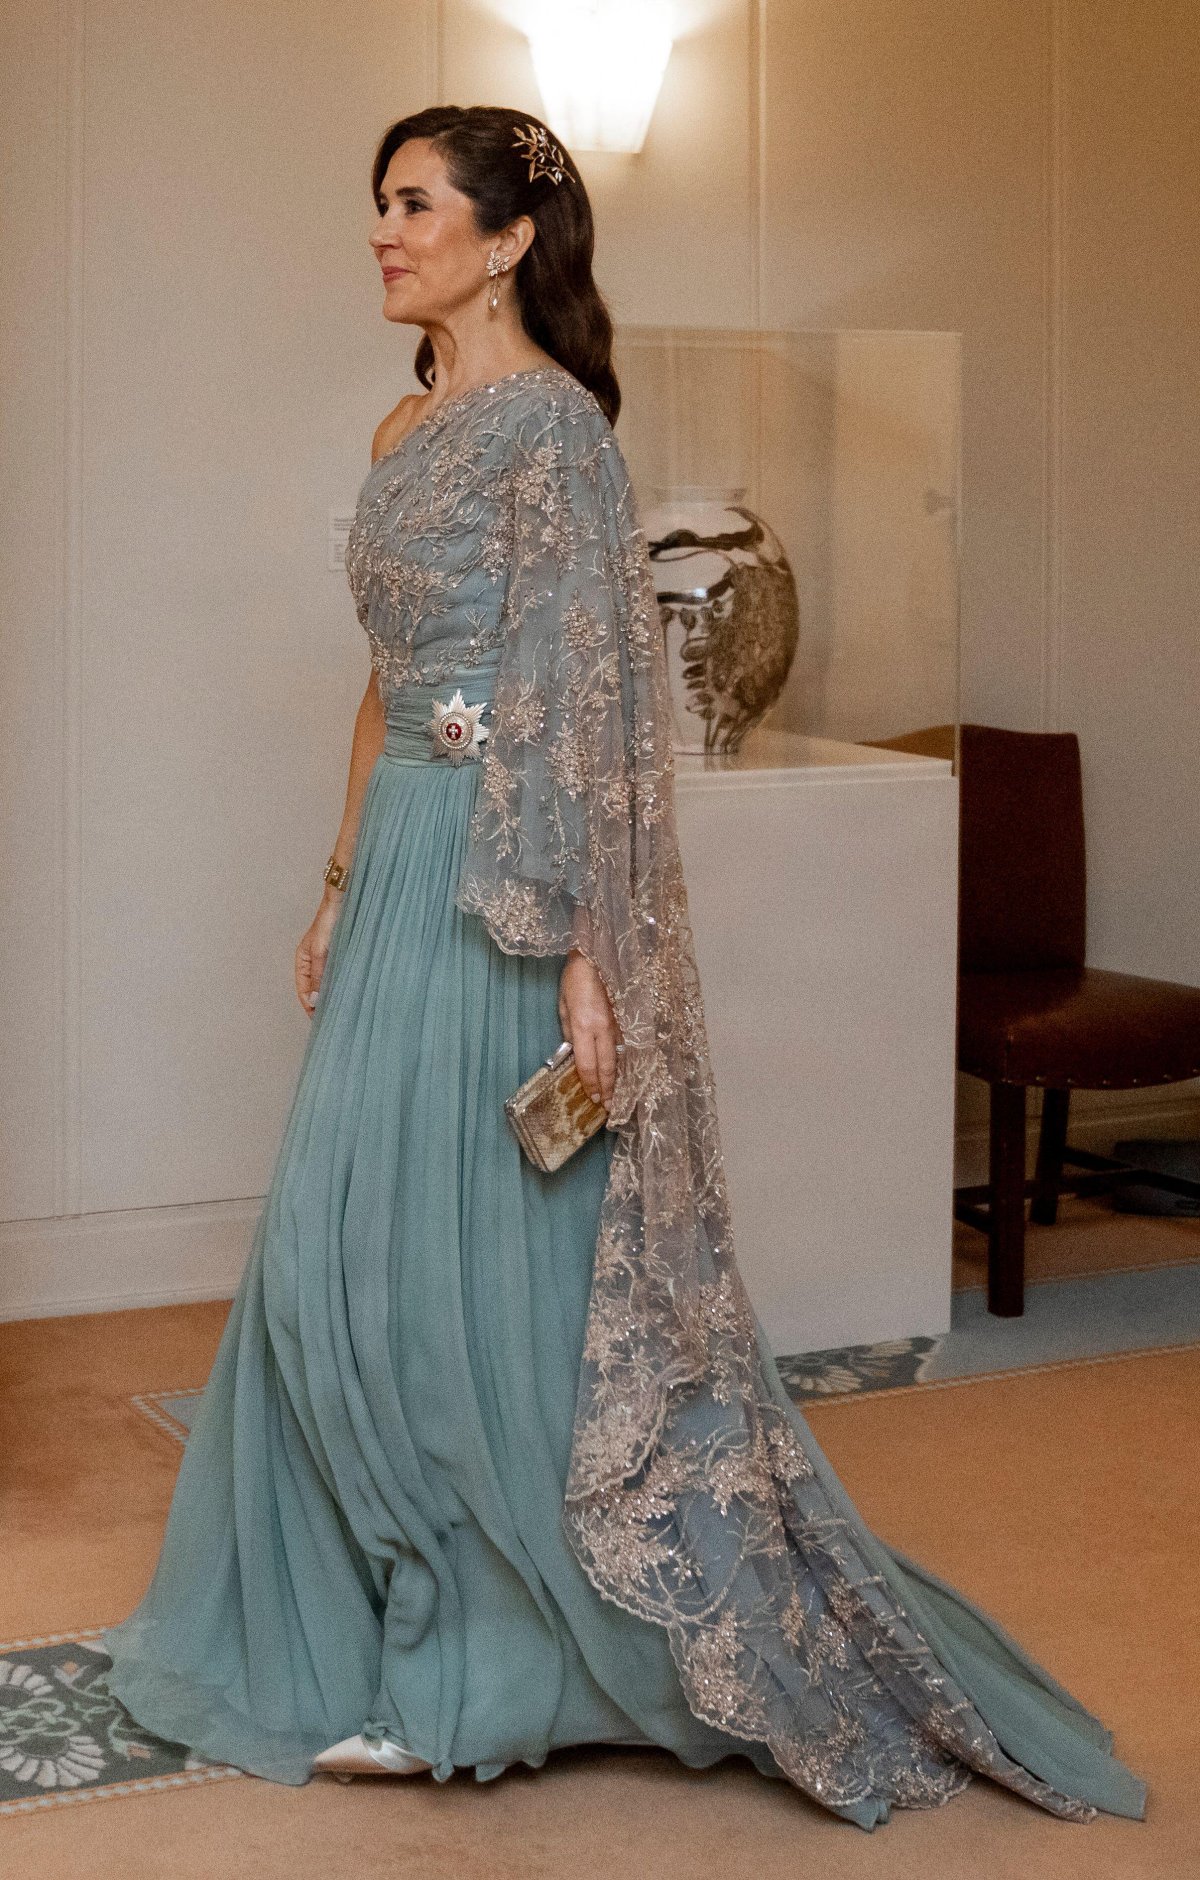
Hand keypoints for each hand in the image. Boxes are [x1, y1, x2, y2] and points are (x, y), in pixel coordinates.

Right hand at [295, 892, 342, 1016]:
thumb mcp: (321, 950)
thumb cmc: (329, 921)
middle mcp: (314, 962)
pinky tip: (349, 994)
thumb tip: (315, 1001)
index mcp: (303, 960)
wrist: (345, 900)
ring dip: (332, 996)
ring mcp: (328, 959)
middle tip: (332, 1021)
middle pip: (315, 990)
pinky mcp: (341, 956)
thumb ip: (319, 976)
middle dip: (321, 1005)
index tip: (319, 1020)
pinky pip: (339, 976)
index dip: (310, 1007)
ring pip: (328, 984)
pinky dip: (342, 986)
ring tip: (341, 1012)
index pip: (303, 991)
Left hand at [558, 949, 620, 1108]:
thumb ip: (568, 1030)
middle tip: (609, 1106)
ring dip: (619, 1078)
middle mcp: (603, 1028)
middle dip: (608, 1088)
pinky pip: (626, 1044)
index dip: (590, 1084)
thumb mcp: (563, 1005)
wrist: (597, 954)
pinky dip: (626, 1060)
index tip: (593, 1098)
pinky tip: (627, 1070)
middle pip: (608, 1066)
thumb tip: (574, 1052)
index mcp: (582, 1026)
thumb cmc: (575, 978)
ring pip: (620, 1057)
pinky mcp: (627, 1017)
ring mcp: (618, 1023)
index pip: (587, 1064)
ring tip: (620, 1095)